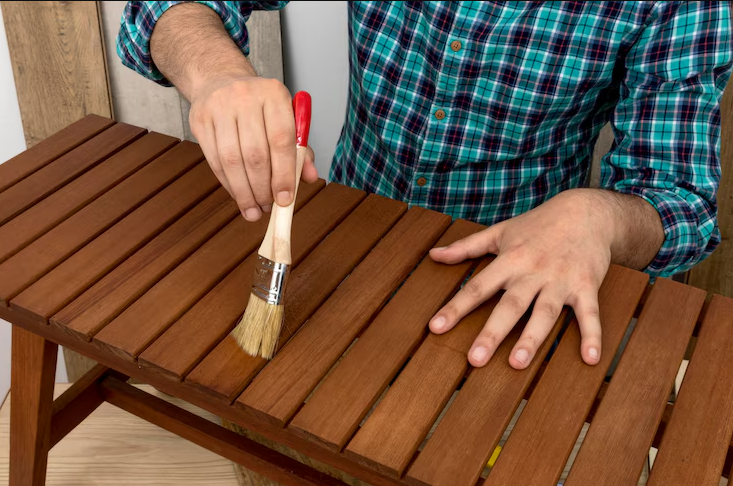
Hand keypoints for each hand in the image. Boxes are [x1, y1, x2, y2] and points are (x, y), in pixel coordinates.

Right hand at [188, 72, 317, 220]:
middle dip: (262, 188)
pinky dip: (228, 184)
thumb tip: (308, 178)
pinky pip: (214, 161)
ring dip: (244, 192)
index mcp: (274, 94)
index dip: (284, 175)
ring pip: (232, 161)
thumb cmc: (260, 107)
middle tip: (267, 207)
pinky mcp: (200, 120)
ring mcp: (219, 107)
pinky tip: (238, 195)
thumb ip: (300, 149)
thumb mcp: (285, 119)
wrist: (221, 80)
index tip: (285, 200)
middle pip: (255, 154)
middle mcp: (245, 97)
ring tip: (253, 209)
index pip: (282, 140)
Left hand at [428, 189, 617, 369]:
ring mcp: (560, 280)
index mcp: (509, 260)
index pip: (477, 287)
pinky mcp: (586, 286)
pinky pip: (589, 313)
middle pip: (510, 305)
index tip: (436, 327)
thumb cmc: (538, 225)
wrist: (587, 211)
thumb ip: (466, 247)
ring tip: (518, 363)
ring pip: (544, 313)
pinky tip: (590, 358)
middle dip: (492, 333)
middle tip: (475, 360)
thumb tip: (434, 255)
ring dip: (532, 338)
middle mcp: (533, 272)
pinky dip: (592, 334)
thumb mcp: (500, 232)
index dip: (456, 307)